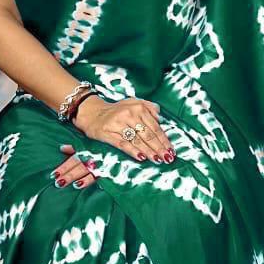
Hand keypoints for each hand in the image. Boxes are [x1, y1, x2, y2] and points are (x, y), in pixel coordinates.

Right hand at [51, 94, 175, 189]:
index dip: (164, 140)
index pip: (155, 127)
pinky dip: (133, 151)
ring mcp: (118, 124)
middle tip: (168, 158)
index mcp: (138, 108)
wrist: (92, 112)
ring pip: (137, 140)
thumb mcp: (134, 103)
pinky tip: (141, 157)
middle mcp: (129, 115)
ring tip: (158, 160)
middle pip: (148, 135)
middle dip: (160, 148)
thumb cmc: (117, 110)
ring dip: (149, 151)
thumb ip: (149, 107)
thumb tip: (161, 118)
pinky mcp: (108, 133)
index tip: (172, 151)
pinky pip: (123, 144)